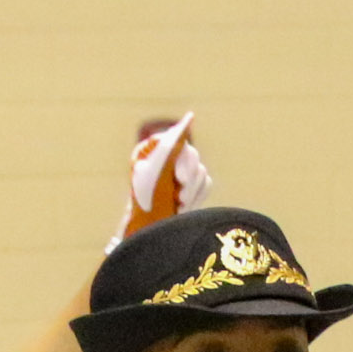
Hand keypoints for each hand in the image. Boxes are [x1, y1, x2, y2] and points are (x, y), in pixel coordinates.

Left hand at [110, 113, 210, 252]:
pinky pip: (207, 182)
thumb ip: (171, 145)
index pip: (174, 138)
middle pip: (191, 154)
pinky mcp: (193, 186)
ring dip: (191, 190)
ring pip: (200, 170)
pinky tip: (184, 207)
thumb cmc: (145, 201)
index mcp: (152, 150)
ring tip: (178, 204)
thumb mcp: (155, 171)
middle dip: (187, 176)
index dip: (179, 157)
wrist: (151, 233)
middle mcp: (167, 158)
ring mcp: (181, 172)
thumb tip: (190, 118)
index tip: (178, 177)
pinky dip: (198, 195)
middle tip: (180, 195)